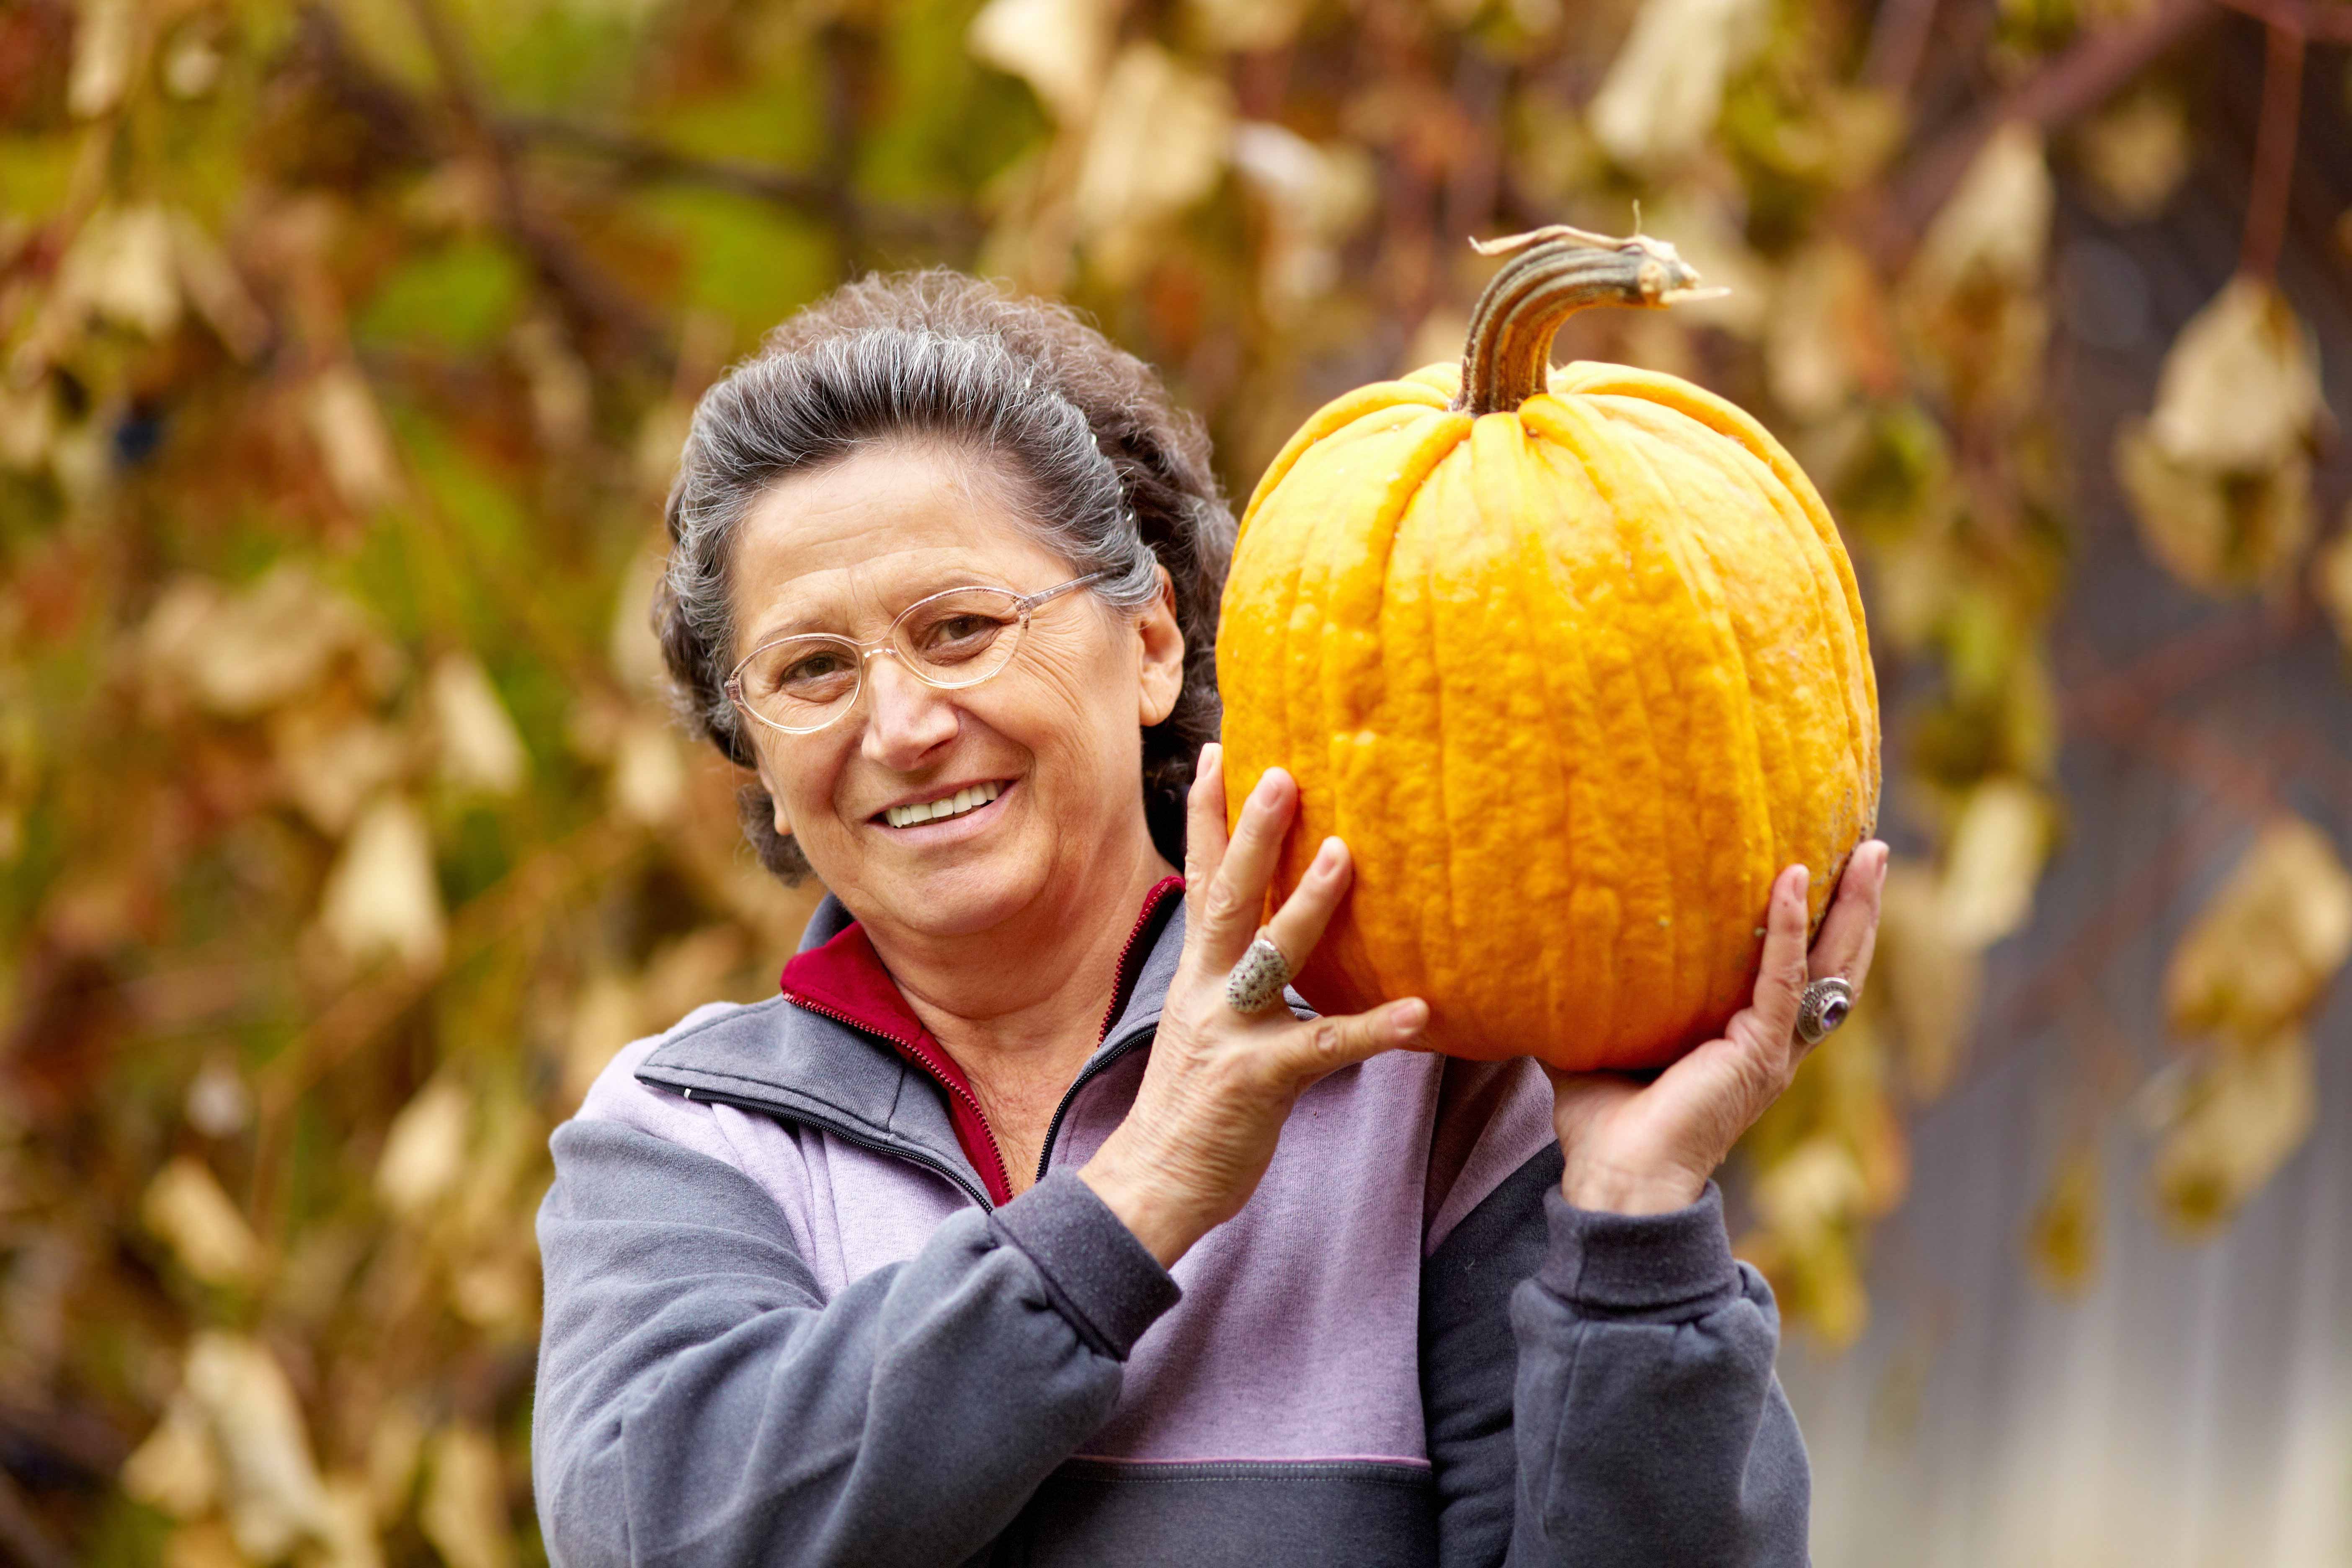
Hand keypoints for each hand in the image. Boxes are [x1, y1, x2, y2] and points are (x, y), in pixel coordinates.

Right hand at [1079, 744, 1428, 1265]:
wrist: (1152, 1184)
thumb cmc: (1188, 1109)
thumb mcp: (1199, 1030)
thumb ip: (1228, 984)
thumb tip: (1260, 949)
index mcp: (1193, 977)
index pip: (1198, 880)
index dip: (1204, 816)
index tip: (1216, 754)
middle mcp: (1206, 992)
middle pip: (1227, 897)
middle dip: (1252, 832)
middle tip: (1282, 770)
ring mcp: (1229, 1034)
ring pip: (1269, 956)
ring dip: (1307, 903)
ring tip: (1346, 853)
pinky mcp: (1258, 1081)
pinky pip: (1324, 1046)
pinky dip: (1376, 1030)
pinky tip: (1421, 1013)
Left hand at [1549, 842, 1889, 1215]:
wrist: (1617, 1181)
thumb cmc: (1605, 1123)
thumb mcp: (1601, 1041)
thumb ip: (1594, 997)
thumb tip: (1549, 950)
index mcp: (1749, 1043)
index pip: (1801, 972)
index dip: (1820, 923)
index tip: (1827, 866)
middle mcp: (1774, 1044)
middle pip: (1837, 962)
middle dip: (1859, 905)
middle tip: (1872, 846)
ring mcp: (1772, 1050)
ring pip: (1830, 965)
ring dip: (1851, 906)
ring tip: (1869, 850)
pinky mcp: (1757, 1053)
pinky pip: (1782, 978)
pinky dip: (1788, 928)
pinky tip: (1792, 878)